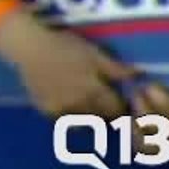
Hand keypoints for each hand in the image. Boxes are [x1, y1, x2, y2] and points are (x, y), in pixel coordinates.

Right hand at [0, 11, 135, 118]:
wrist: (28, 48)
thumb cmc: (64, 46)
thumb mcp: (94, 53)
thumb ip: (116, 69)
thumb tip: (140, 77)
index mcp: (95, 91)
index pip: (117, 109)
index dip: (121, 104)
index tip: (121, 99)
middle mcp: (80, 106)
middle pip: (102, 119)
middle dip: (106, 112)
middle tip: (104, 100)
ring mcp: (62, 111)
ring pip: (85, 122)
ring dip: (90, 116)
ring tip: (87, 102)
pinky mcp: (48, 112)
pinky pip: (66, 121)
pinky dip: (72, 116)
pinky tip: (70, 103)